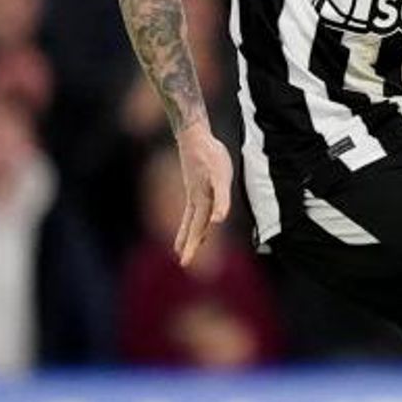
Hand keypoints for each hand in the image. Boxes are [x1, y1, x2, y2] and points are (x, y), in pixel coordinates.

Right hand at [173, 123, 231, 266]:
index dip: (193, 246)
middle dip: (189, 246)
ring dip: (187, 234)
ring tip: (181, 248)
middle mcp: (195, 200)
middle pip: (192, 227)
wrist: (194, 137)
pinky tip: (195, 220)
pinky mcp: (195, 186)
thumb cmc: (211, 156)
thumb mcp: (221, 177)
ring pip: (190, 219)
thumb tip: (218, 221)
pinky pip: (193, 209)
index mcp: (202, 201)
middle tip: (184, 264)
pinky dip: (191, 220)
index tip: (185, 263)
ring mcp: (193, 193)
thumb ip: (221, 200)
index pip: (198, 229)